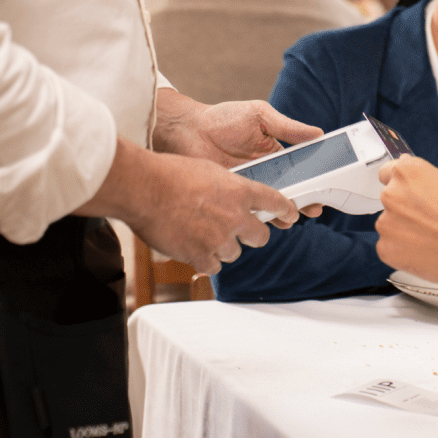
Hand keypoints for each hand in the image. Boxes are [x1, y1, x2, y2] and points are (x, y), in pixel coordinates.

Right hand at [76, 139, 304, 273]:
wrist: (145, 189)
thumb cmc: (171, 174)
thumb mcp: (209, 170)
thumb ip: (228, 187)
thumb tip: (232, 199)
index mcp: (240, 191)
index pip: (275, 202)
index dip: (286, 210)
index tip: (292, 214)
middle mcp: (235, 216)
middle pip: (260, 236)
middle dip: (252, 235)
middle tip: (239, 231)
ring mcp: (219, 238)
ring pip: (234, 252)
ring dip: (223, 246)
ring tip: (202, 233)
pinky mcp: (200, 256)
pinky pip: (213, 266)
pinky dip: (205, 259)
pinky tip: (193, 247)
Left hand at [152, 90, 324, 220]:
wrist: (187, 129)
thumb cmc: (223, 118)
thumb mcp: (260, 116)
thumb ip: (288, 127)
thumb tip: (319, 133)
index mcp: (275, 153)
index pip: (300, 170)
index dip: (313, 179)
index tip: (326, 187)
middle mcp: (264, 173)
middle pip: (289, 191)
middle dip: (303, 201)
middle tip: (313, 208)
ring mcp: (248, 186)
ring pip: (270, 204)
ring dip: (282, 212)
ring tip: (290, 217)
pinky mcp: (231, 197)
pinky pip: (248, 209)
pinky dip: (259, 216)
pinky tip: (266, 219)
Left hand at [374, 156, 437, 282]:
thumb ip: (425, 173)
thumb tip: (408, 164)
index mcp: (407, 172)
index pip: (387, 171)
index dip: (403, 183)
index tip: (412, 192)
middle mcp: (391, 194)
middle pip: (390, 197)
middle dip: (404, 205)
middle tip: (429, 217)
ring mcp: (385, 222)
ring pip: (389, 222)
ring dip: (402, 227)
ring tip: (429, 235)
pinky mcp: (385, 247)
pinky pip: (389, 244)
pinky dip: (401, 247)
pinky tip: (423, 249)